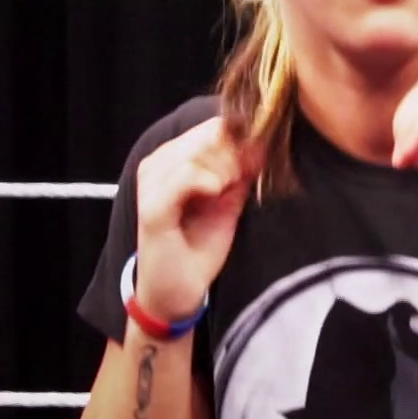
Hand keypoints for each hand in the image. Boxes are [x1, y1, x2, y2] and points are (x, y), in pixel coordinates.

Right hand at [133, 117, 253, 323]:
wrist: (176, 292)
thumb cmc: (198, 247)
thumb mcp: (228, 203)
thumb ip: (242, 173)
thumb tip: (264, 145)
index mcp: (174, 159)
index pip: (214, 126)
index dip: (242, 140)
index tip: (256, 164)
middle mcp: (158, 163)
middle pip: (209, 133)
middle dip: (235, 155)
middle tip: (239, 183)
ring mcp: (152, 182)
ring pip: (199, 149)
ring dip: (223, 169)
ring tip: (225, 192)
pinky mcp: (152, 205)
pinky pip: (186, 174)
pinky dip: (208, 181)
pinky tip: (216, 193)